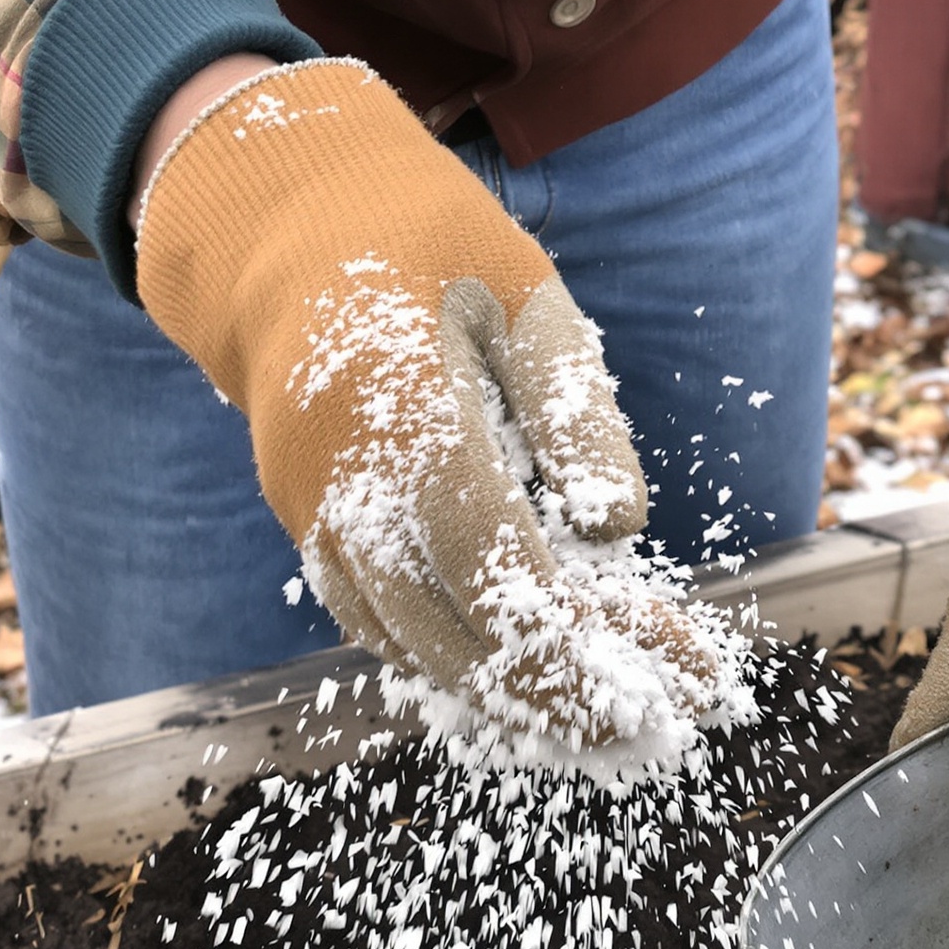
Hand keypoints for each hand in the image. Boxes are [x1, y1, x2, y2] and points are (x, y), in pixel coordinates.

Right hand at [135, 60, 723, 747]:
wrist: (281, 233)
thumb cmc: (423, 246)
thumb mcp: (525, 293)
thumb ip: (573, 410)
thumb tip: (618, 527)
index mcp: (404, 418)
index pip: (496, 570)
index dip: (581, 640)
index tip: (668, 671)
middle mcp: (345, 492)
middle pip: (458, 640)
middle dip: (568, 695)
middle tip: (664, 715)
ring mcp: (316, 525)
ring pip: (421, 656)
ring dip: (524, 700)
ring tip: (617, 713)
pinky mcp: (312, 542)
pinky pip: (390, 635)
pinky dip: (467, 671)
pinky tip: (540, 679)